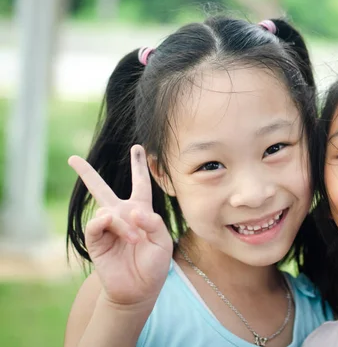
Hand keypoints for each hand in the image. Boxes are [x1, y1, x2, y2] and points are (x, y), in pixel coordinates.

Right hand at [69, 145, 172, 306]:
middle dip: (87, 174)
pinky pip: (96, 224)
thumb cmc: (154, 265)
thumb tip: (133, 212)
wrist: (139, 289)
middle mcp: (121, 215)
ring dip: (124, 224)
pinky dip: (106, 223)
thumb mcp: (163, 242)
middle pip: (102, 190)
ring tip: (135, 241)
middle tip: (73, 158)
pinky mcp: (96, 240)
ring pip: (107, 210)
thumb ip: (153, 223)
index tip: (137, 148)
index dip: (139, 167)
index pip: (140, 184)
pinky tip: (112, 225)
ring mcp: (107, 227)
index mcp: (141, 211)